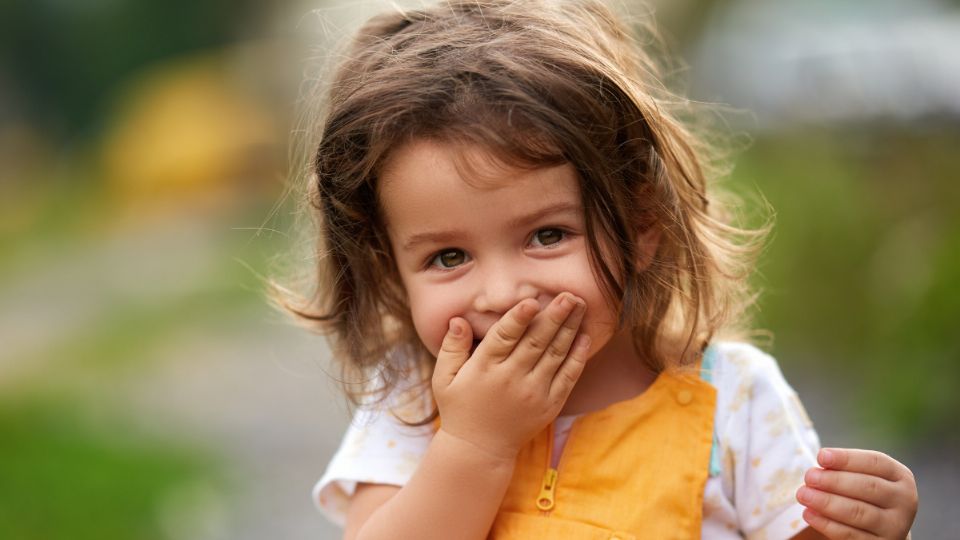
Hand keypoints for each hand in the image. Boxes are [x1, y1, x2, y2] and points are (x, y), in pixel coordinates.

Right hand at [432, 293, 590, 460]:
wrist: (479, 449)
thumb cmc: (459, 408)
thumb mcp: (444, 379)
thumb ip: (451, 347)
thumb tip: (458, 320)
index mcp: (484, 368)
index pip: (504, 337)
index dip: (519, 318)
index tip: (533, 300)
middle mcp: (511, 379)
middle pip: (536, 341)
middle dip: (555, 316)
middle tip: (570, 294)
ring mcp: (533, 393)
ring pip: (556, 354)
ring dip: (570, 328)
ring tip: (580, 305)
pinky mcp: (549, 404)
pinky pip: (568, 377)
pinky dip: (578, 356)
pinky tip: (584, 337)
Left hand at [796, 448, 917, 538]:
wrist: (877, 528)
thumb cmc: (862, 493)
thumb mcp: (860, 476)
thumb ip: (845, 469)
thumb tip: (821, 465)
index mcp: (901, 477)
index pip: (875, 462)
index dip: (847, 458)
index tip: (821, 456)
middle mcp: (904, 501)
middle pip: (868, 487)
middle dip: (835, 481)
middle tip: (809, 477)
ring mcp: (896, 526)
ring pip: (859, 512)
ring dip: (827, 502)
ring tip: (803, 494)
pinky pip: (850, 535)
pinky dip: (826, 524)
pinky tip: (809, 514)